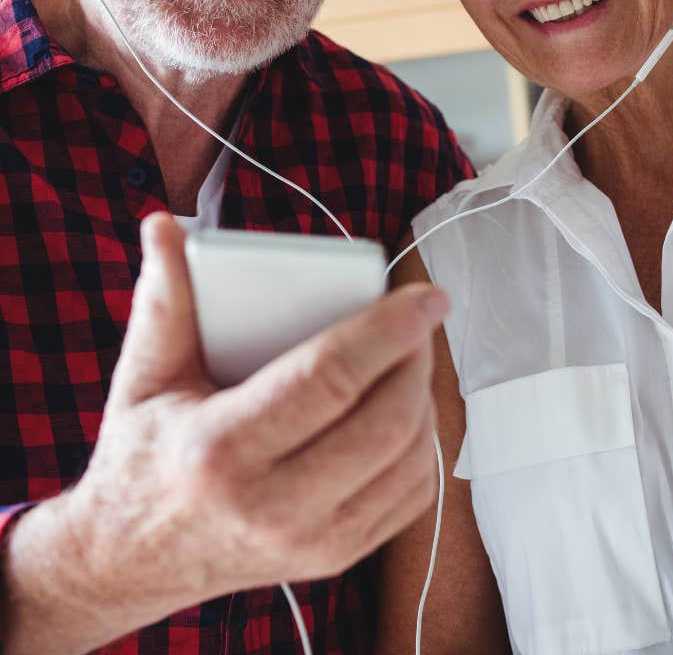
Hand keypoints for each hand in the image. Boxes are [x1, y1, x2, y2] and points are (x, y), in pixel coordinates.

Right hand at [62, 213, 447, 633]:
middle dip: (417, 358)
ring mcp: (312, 541)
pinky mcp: (337, 557)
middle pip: (386, 421)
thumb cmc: (143, 457)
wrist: (134, 560)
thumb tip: (165, 226)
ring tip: (411, 356)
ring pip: (410, 459)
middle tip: (418, 319)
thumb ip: (164, 298)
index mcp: (221, 450)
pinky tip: (405, 406)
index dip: (388, 330)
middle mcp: (273, 505)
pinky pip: (412, 495)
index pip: (330, 380)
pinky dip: (423, 442)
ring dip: (425, 397)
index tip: (425, 295)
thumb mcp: (145, 375)